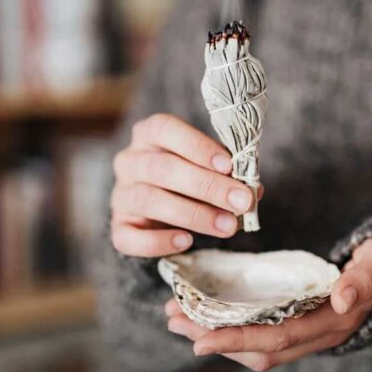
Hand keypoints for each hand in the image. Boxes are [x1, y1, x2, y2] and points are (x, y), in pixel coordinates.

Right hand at [111, 114, 258, 257]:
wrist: (160, 210)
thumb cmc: (189, 178)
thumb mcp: (206, 166)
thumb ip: (226, 172)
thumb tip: (253, 190)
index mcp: (149, 135)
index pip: (165, 129)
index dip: (197, 146)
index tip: (229, 165)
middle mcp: (129, 161)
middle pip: (162, 168)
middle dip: (206, 185)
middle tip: (240, 201)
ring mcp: (121, 195)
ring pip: (149, 200)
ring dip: (193, 214)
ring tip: (227, 226)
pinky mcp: (118, 227)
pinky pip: (129, 237)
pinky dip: (158, 241)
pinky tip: (186, 241)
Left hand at [165, 238, 371, 371]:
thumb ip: (362, 279)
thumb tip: (342, 297)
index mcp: (331, 323)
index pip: (277, 338)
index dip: (238, 340)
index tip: (200, 339)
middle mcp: (315, 335)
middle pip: (257, 348)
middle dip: (215, 339)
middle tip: (174, 321)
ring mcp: (305, 332)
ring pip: (254, 345)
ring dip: (216, 335)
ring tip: (178, 318)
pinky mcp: (296, 322)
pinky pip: (259, 332)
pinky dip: (230, 328)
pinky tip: (206, 314)